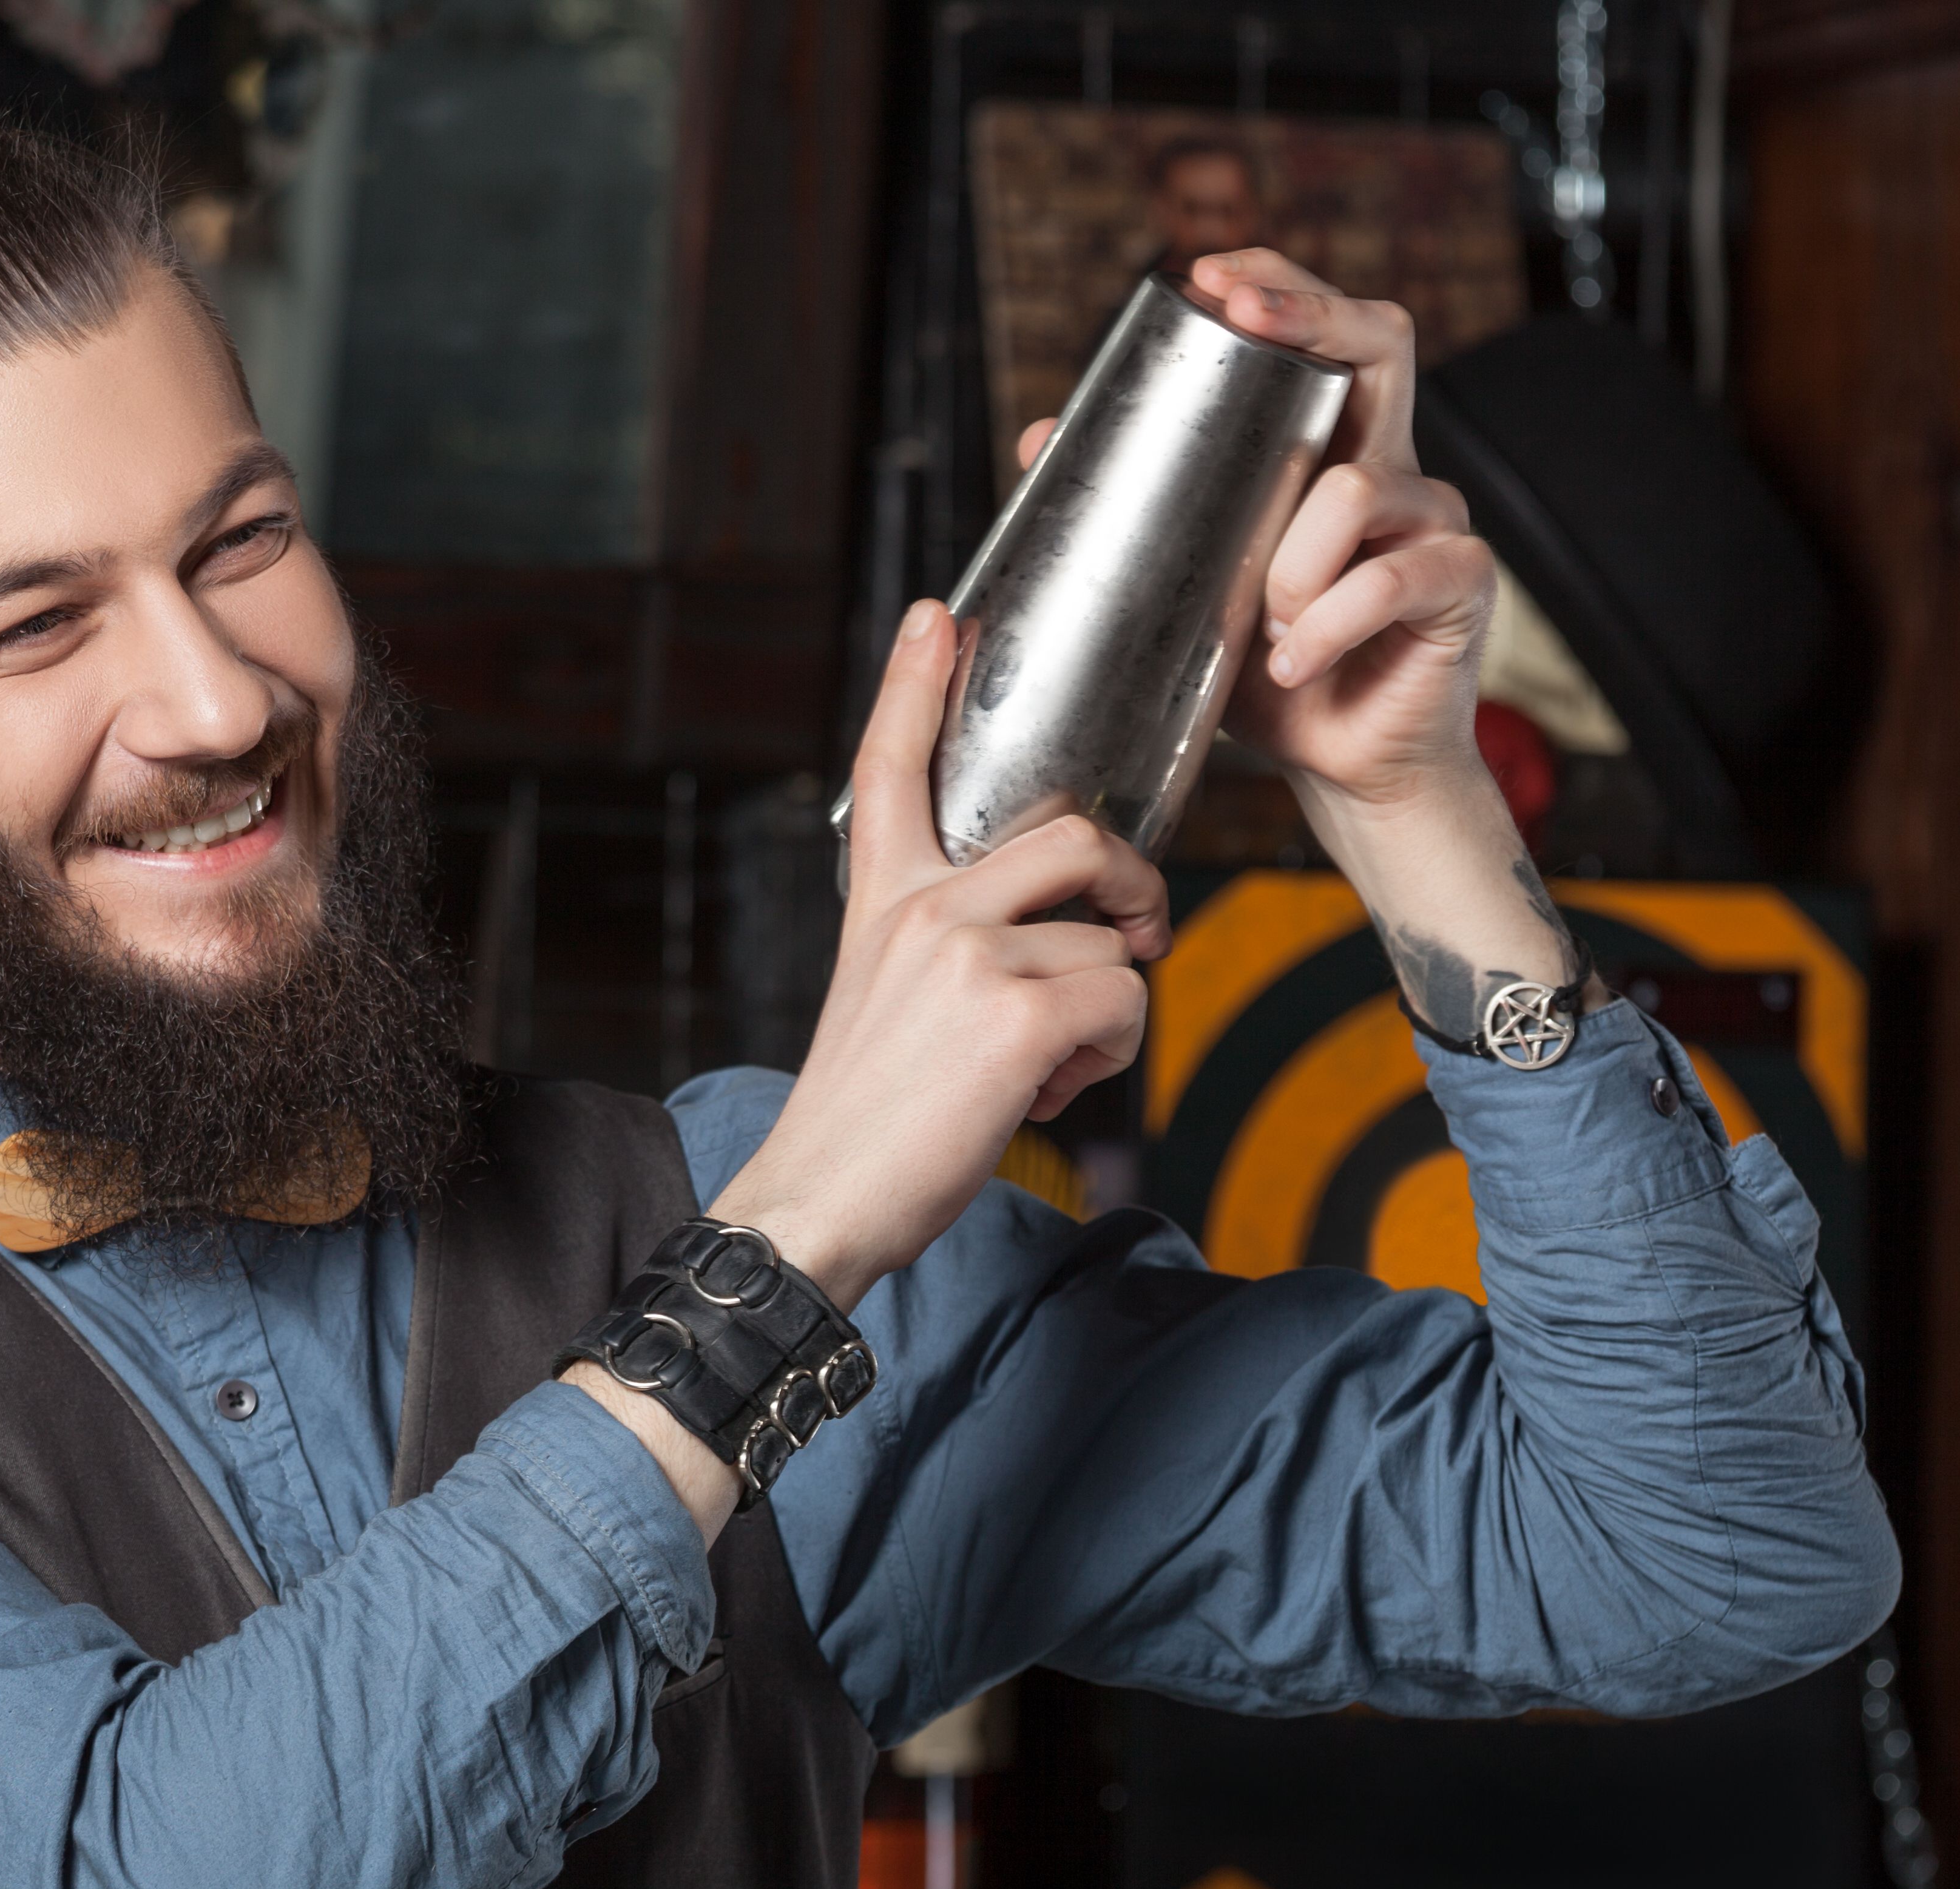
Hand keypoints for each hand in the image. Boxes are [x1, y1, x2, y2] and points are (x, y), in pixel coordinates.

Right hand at [711, 600, 1168, 1312]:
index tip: (939, 616)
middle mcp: (924, 910)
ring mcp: (970, 953)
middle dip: (1131, 881)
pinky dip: (1110, 1056)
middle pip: (1071, 837)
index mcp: (883, 902)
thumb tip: (1061, 947)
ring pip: (1110, 941)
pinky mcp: (1018, 1012)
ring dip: (1107, 1011)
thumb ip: (952, 950)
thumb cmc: (867, 1119)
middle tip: (1139, 933)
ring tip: (1046, 1065)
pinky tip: (1050, 1090)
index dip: (916, 685)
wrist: (821, 1200)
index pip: (892, 768)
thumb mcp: (888, 1002)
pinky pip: (1124, 1001)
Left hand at [1015, 249, 1588, 1029]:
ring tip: (1265, 631)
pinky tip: (1290, 666)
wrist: (1340, 768)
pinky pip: (1386, 578)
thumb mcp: (1189, 585)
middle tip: (1239, 314)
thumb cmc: (1268, 676)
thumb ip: (1138, 512)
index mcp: (1333, 454)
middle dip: (1308, 315)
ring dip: (1291, 566)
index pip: (1330, 335)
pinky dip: (1325, 625)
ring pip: (1355, 488)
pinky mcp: (1463, 580)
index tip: (1207, 276)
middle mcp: (1396, 467)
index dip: (1281, 287)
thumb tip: (1038, 435)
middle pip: (1381, 342)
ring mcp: (1437, 520)